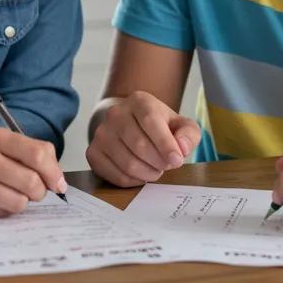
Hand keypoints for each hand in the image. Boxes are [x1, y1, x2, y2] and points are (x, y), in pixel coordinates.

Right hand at [0, 125, 67, 217]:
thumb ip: (23, 150)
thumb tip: (56, 177)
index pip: (37, 153)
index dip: (54, 172)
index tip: (58, 184)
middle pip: (31, 182)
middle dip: (39, 191)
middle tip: (34, 191)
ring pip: (18, 202)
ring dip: (21, 202)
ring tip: (10, 194)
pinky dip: (2, 210)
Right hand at [86, 91, 200, 186]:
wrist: (127, 122)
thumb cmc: (158, 126)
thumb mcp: (179, 124)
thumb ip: (188, 134)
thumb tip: (181, 149)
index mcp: (139, 101)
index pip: (150, 121)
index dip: (165, 144)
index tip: (177, 160)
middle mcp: (115, 114)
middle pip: (139, 145)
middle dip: (158, 162)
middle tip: (166, 165)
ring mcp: (101, 133)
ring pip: (127, 164)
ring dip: (148, 173)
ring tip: (155, 169)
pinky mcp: (93, 152)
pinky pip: (115, 176)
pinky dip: (133, 181)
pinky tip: (140, 174)